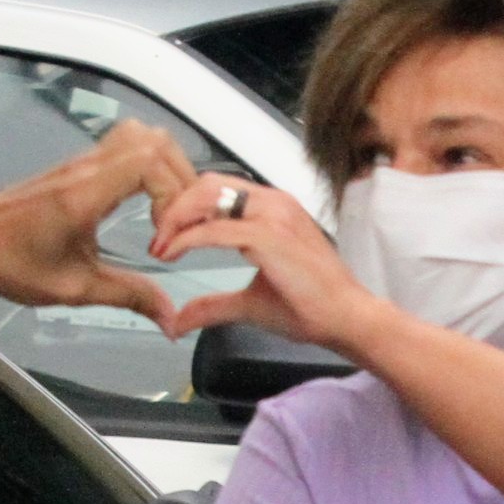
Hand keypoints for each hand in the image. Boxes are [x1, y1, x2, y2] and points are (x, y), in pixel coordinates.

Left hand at [0, 119, 202, 324]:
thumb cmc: (9, 261)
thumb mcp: (72, 288)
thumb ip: (128, 296)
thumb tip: (170, 316)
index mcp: (84, 193)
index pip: (150, 162)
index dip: (174, 195)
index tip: (165, 237)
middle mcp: (87, 168)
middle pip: (156, 141)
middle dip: (183, 181)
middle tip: (179, 224)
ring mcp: (84, 162)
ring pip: (144, 138)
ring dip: (169, 171)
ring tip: (168, 214)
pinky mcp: (81, 166)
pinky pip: (129, 148)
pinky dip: (152, 171)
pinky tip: (147, 209)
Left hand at [151, 173, 400, 358]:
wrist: (347, 319)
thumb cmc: (312, 306)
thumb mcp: (249, 302)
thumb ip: (212, 304)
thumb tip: (179, 320)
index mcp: (273, 208)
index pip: (217, 189)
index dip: (185, 206)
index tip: (165, 234)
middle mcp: (273, 202)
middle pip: (206, 183)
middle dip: (173, 206)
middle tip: (156, 236)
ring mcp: (273, 215)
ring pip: (207, 196)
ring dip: (175, 217)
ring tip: (159, 244)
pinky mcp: (269, 236)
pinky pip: (214, 229)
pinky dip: (185, 239)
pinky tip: (170, 254)